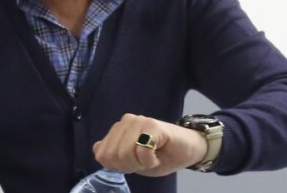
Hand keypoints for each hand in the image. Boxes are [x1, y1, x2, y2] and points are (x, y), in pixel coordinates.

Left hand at [92, 114, 206, 176]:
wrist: (189, 149)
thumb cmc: (162, 155)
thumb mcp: (134, 161)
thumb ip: (114, 155)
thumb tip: (97, 149)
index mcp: (119, 129)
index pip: (102, 154)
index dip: (118, 166)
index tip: (135, 163)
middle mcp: (126, 121)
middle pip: (114, 155)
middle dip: (129, 165)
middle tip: (145, 160)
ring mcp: (139, 121)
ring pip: (125, 153)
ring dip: (140, 163)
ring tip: (152, 156)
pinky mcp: (152, 125)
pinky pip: (142, 150)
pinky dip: (149, 160)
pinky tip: (158, 153)